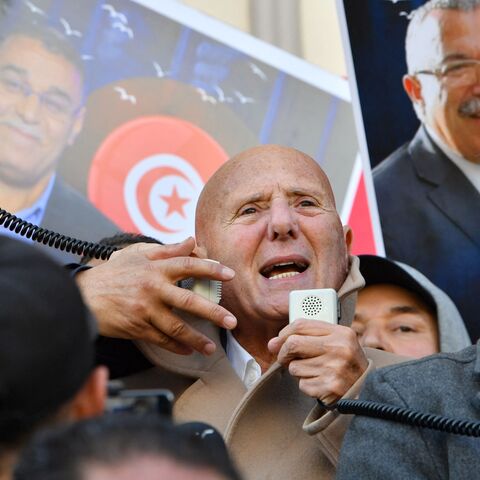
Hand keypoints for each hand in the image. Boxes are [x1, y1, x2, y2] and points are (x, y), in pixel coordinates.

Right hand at [76, 237, 235, 354]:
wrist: (84, 295)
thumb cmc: (113, 273)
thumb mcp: (138, 255)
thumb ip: (168, 250)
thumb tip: (193, 241)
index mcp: (156, 268)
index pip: (189, 266)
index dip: (211, 269)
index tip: (230, 275)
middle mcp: (153, 289)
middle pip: (190, 302)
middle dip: (214, 313)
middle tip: (232, 322)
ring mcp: (146, 310)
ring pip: (178, 327)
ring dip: (197, 339)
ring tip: (211, 347)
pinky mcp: (137, 327)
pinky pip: (162, 340)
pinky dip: (176, 346)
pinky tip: (188, 350)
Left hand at [267, 320, 367, 404]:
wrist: (369, 391)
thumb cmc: (346, 363)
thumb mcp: (337, 342)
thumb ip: (307, 337)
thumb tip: (272, 343)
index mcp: (341, 333)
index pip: (301, 324)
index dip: (284, 333)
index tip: (279, 341)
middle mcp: (339, 349)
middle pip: (293, 344)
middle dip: (283, 353)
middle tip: (285, 358)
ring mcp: (335, 369)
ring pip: (294, 367)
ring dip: (298, 372)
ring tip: (315, 372)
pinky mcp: (330, 388)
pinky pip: (302, 384)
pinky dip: (307, 385)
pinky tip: (320, 383)